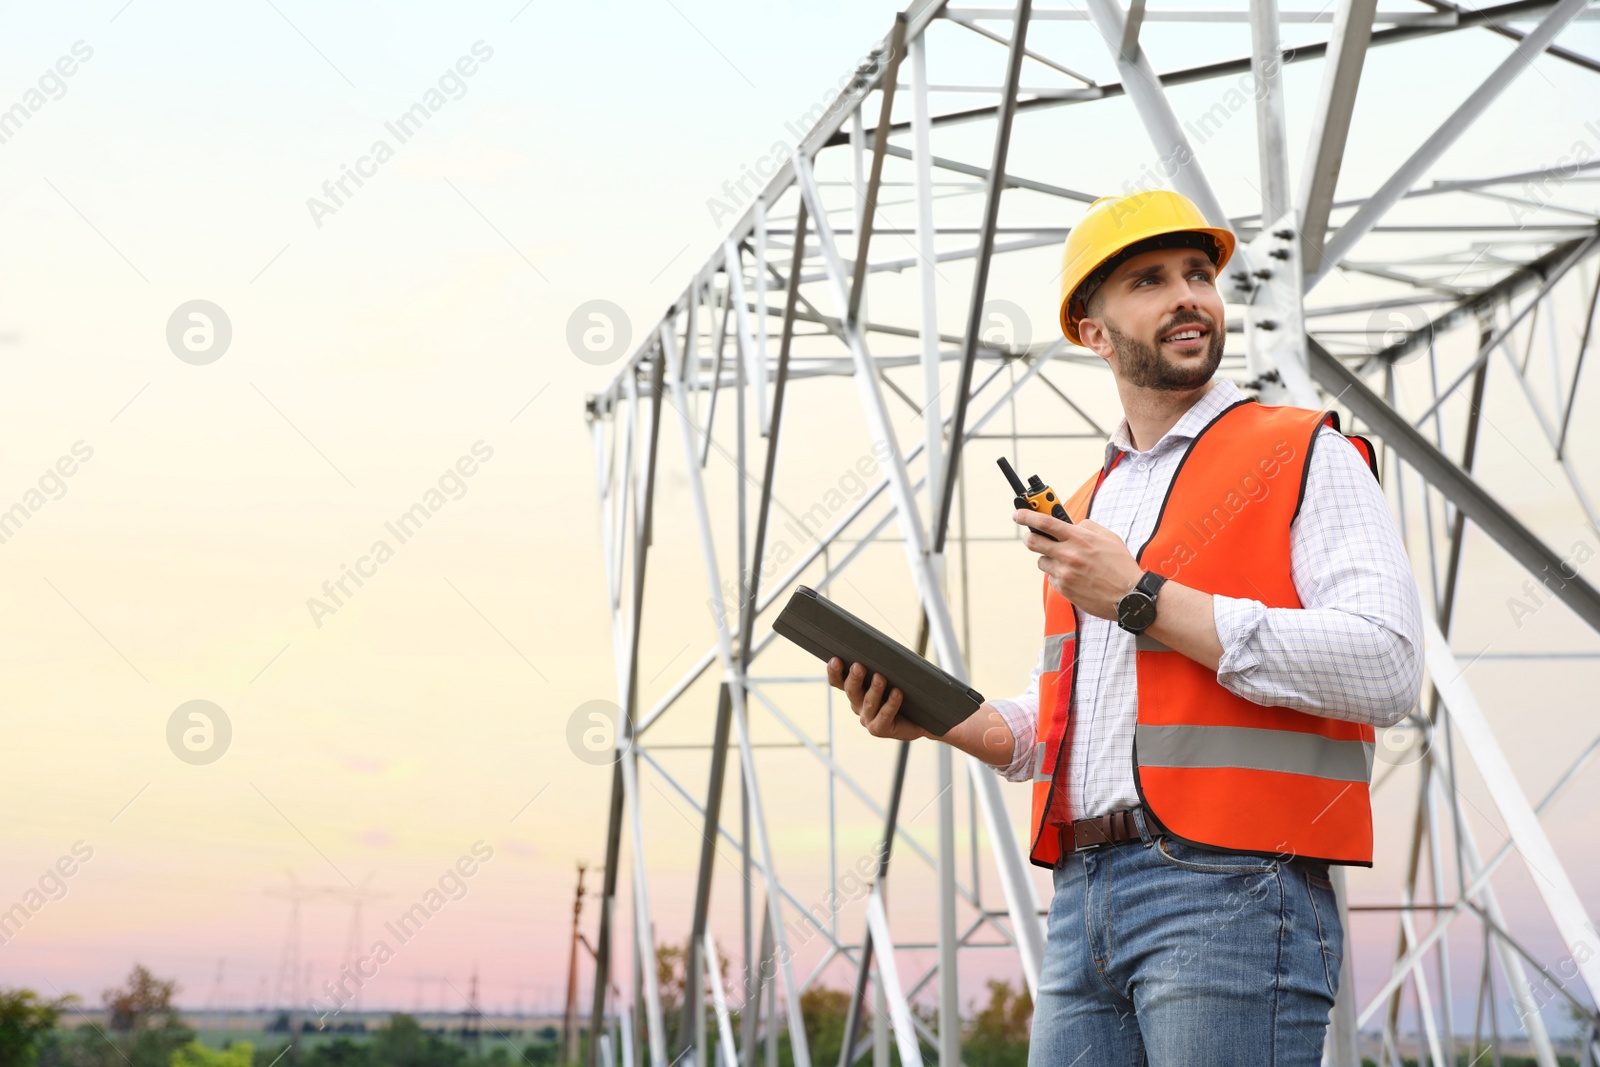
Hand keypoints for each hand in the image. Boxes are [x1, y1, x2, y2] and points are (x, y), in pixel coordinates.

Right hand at [825, 656, 930, 741]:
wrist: (919, 719)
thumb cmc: (903, 693)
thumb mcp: (891, 677)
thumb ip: (882, 665)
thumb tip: (882, 647)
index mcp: (855, 691)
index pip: (838, 681)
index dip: (834, 672)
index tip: (836, 659)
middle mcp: (858, 704)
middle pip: (851, 691)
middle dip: (854, 678)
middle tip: (858, 666)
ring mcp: (867, 718)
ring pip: (868, 702)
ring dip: (874, 689)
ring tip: (880, 677)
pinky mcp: (879, 728)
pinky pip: (884, 715)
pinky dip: (891, 703)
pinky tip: (897, 693)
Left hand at [1013, 508, 1142, 619]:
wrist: (1129, 596)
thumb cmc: (1121, 566)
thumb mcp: (1109, 538)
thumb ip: (1087, 527)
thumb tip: (1071, 525)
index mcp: (1080, 538)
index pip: (1045, 523)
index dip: (1027, 516)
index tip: (1018, 514)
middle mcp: (1069, 555)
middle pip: (1033, 542)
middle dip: (1030, 537)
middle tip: (1033, 537)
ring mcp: (1065, 573)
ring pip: (1041, 561)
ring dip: (1049, 559)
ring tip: (1068, 562)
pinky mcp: (1064, 589)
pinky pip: (1052, 578)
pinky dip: (1059, 575)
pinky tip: (1076, 577)